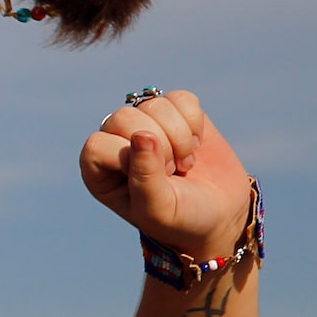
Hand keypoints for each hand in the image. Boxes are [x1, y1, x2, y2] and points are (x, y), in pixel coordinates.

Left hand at [82, 89, 252, 258]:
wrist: (218, 215)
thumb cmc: (179, 218)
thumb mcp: (158, 209)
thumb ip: (144, 177)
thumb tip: (141, 135)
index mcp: (98, 168)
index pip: (98, 145)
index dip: (130, 159)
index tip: (156, 179)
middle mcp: (116, 141)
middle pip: (124, 117)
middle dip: (159, 145)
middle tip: (173, 171)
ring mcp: (146, 124)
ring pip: (154, 105)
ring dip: (180, 136)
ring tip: (184, 162)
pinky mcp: (176, 114)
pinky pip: (181, 98)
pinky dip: (195, 121)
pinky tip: (195, 144)